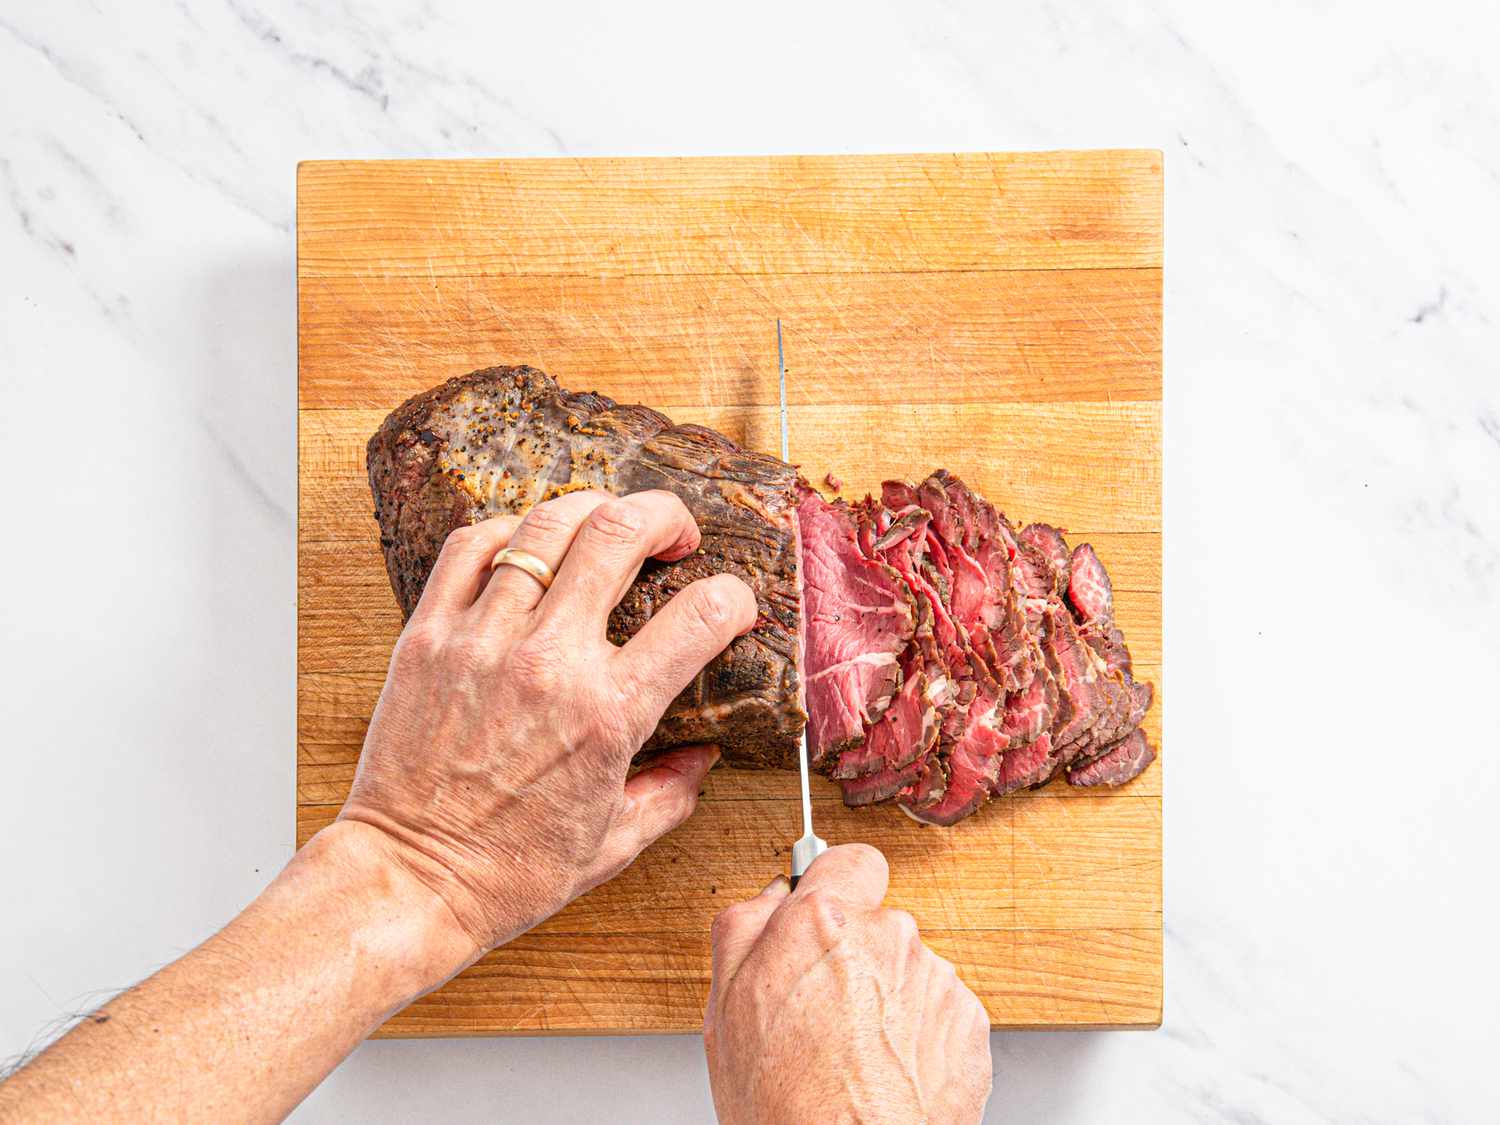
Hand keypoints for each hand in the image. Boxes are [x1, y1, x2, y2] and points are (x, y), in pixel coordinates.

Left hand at [337, 488, 757, 961]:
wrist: (409, 879)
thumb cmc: (507, 872)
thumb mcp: (615, 844)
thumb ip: (672, 792)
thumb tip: (701, 757)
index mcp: (608, 713)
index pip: (700, 615)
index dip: (733, 596)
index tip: (732, 602)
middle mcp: (550, 662)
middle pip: (620, 533)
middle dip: (665, 516)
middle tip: (675, 533)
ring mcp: (483, 640)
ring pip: (546, 526)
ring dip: (593, 509)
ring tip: (607, 525)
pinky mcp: (428, 635)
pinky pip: (470, 546)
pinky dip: (509, 530)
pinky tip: (529, 544)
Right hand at [704, 845, 992, 1124]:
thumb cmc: (786, 1103)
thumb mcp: (724, 1008)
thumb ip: (744, 928)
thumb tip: (770, 897)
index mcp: (823, 919)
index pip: (850, 860)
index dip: (837, 885)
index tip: (827, 911)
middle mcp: (887, 936)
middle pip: (877, 922)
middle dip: (856, 955)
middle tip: (826, 1011)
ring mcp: (934, 977)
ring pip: (908, 968)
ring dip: (888, 997)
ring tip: (856, 1053)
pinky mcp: (969, 1021)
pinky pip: (939, 1009)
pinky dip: (920, 1034)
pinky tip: (889, 1069)